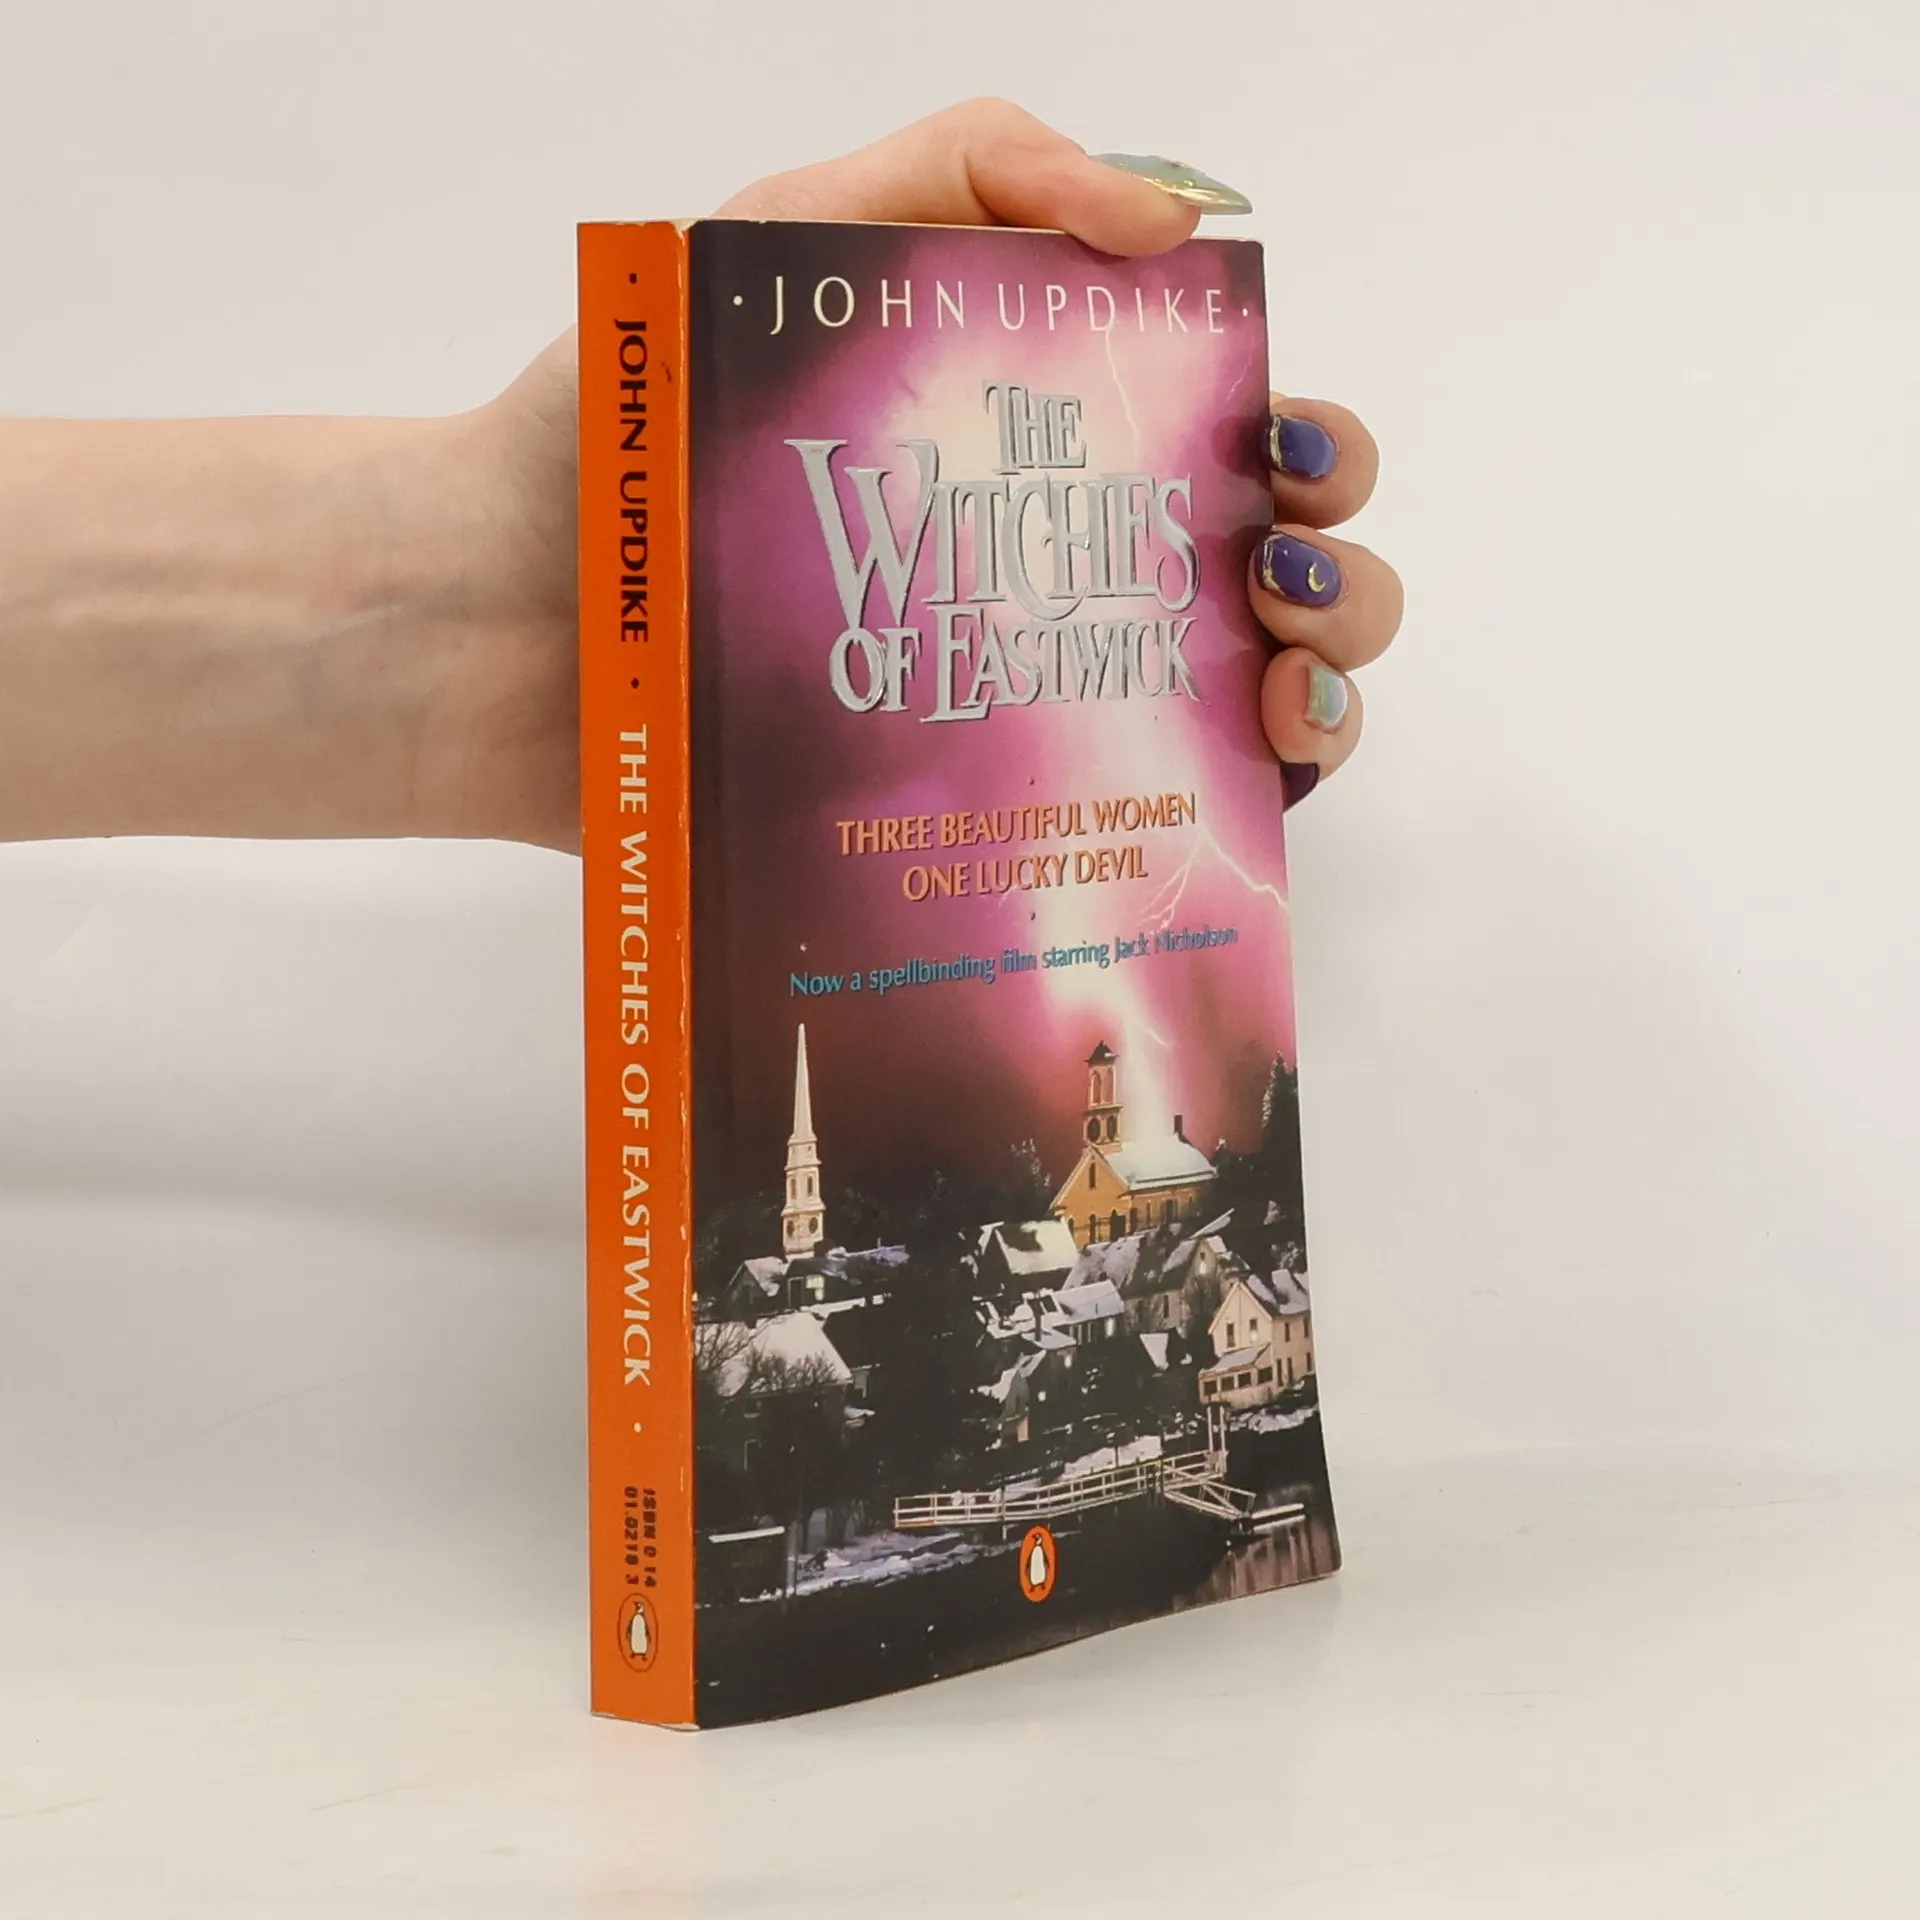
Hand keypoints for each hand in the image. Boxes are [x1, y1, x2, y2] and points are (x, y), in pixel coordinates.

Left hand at [485, 98, 1399, 840]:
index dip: (1306, 452)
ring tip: (1272, 699)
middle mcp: (1050, 584)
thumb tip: (1186, 214)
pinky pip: (1135, 841)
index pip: (1229, 447)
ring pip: (1238, 724)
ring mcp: (1020, 716)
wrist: (495, 624)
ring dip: (1319, 700)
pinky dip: (1223, 830)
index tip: (1282, 463)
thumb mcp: (790, 233)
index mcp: (1035, 448)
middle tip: (1274, 587)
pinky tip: (1219, 792)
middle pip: (1269, 590)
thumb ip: (975, 170)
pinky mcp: (970, 830)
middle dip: (1334, 583)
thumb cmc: (628, 429)